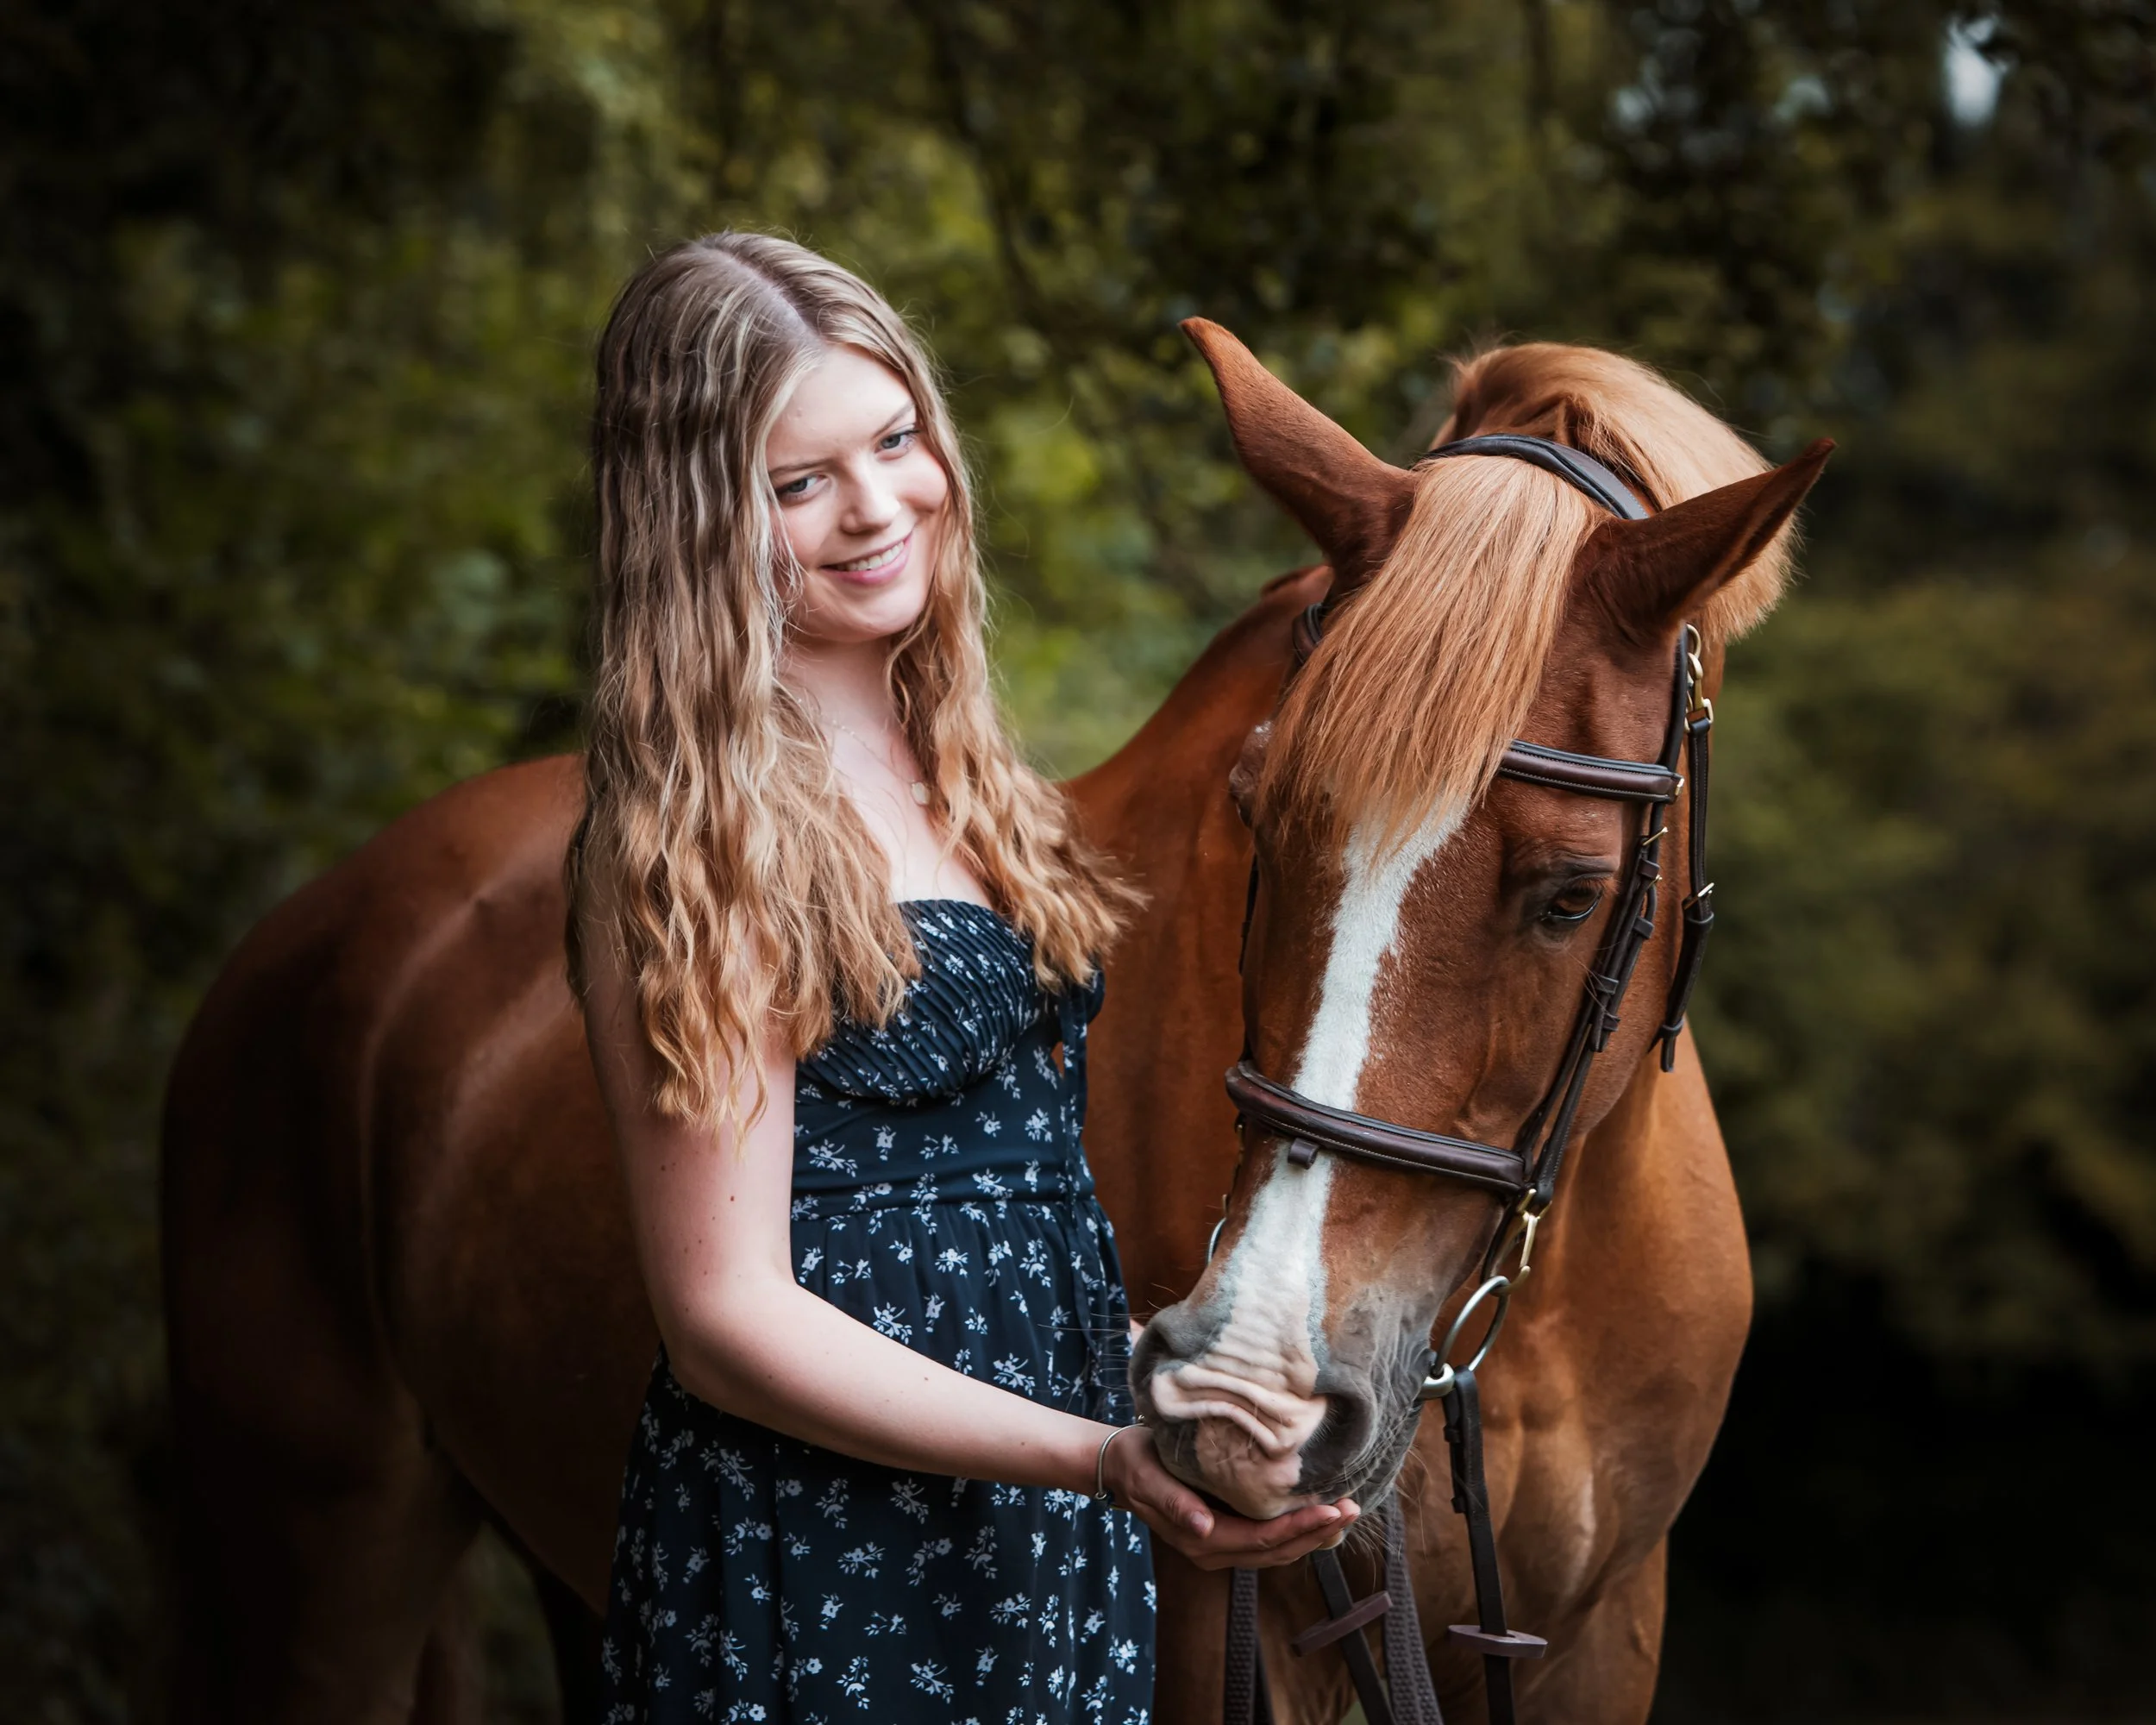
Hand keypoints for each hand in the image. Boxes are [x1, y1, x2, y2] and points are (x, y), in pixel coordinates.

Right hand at [1097, 1426, 1358, 1570]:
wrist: (1120, 1466)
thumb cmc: (1136, 1463)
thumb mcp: (1148, 1478)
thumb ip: (1174, 1503)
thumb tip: (1203, 1528)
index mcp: (1200, 1540)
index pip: (1261, 1540)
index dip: (1299, 1528)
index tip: (1332, 1510)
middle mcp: (1214, 1550)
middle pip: (1277, 1551)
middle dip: (1317, 1532)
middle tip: (1352, 1508)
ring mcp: (1222, 1544)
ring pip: (1278, 1550)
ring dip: (1313, 1534)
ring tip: (1346, 1512)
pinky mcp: (1227, 1531)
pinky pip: (1269, 1540)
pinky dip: (1297, 1530)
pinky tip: (1318, 1516)